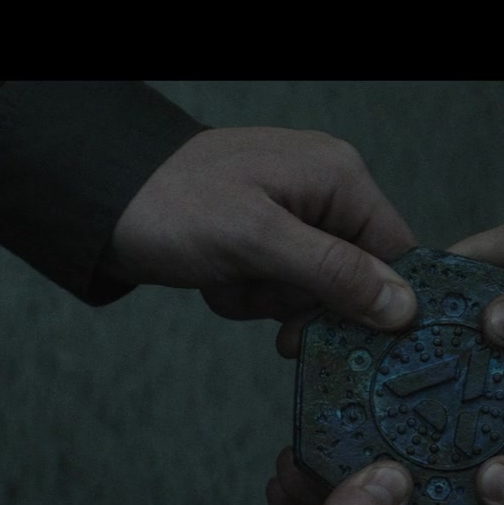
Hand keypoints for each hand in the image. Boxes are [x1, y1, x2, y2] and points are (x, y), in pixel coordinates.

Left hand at [104, 127, 420, 339]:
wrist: (100, 201)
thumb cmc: (174, 207)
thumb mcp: (258, 241)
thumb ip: (333, 273)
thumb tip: (402, 306)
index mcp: (339, 177)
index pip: (396, 254)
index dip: (373, 300)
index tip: (331, 327)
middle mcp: (325, 192)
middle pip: (353, 280)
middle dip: (301, 301)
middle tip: (257, 292)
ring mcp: (294, 216)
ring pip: (311, 292)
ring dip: (266, 300)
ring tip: (227, 275)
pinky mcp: (264, 239)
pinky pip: (277, 288)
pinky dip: (246, 294)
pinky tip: (217, 276)